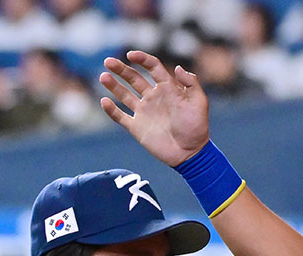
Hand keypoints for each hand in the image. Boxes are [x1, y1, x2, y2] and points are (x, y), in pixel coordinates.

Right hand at [99, 51, 209, 166]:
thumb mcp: (199, 102)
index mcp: (167, 88)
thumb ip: (191, 82)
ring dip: (113, 85)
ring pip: (124, 94)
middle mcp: (153, 97)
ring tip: (103, 77)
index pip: (152, 67)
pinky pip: (120, 116)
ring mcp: (144, 112)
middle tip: (108, 61)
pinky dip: (111, 110)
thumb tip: (178, 67)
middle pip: (134, 78)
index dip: (142, 58)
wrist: (190, 152)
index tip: (131, 55)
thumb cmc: (197, 127)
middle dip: (121, 69)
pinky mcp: (137, 127)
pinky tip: (104, 101)